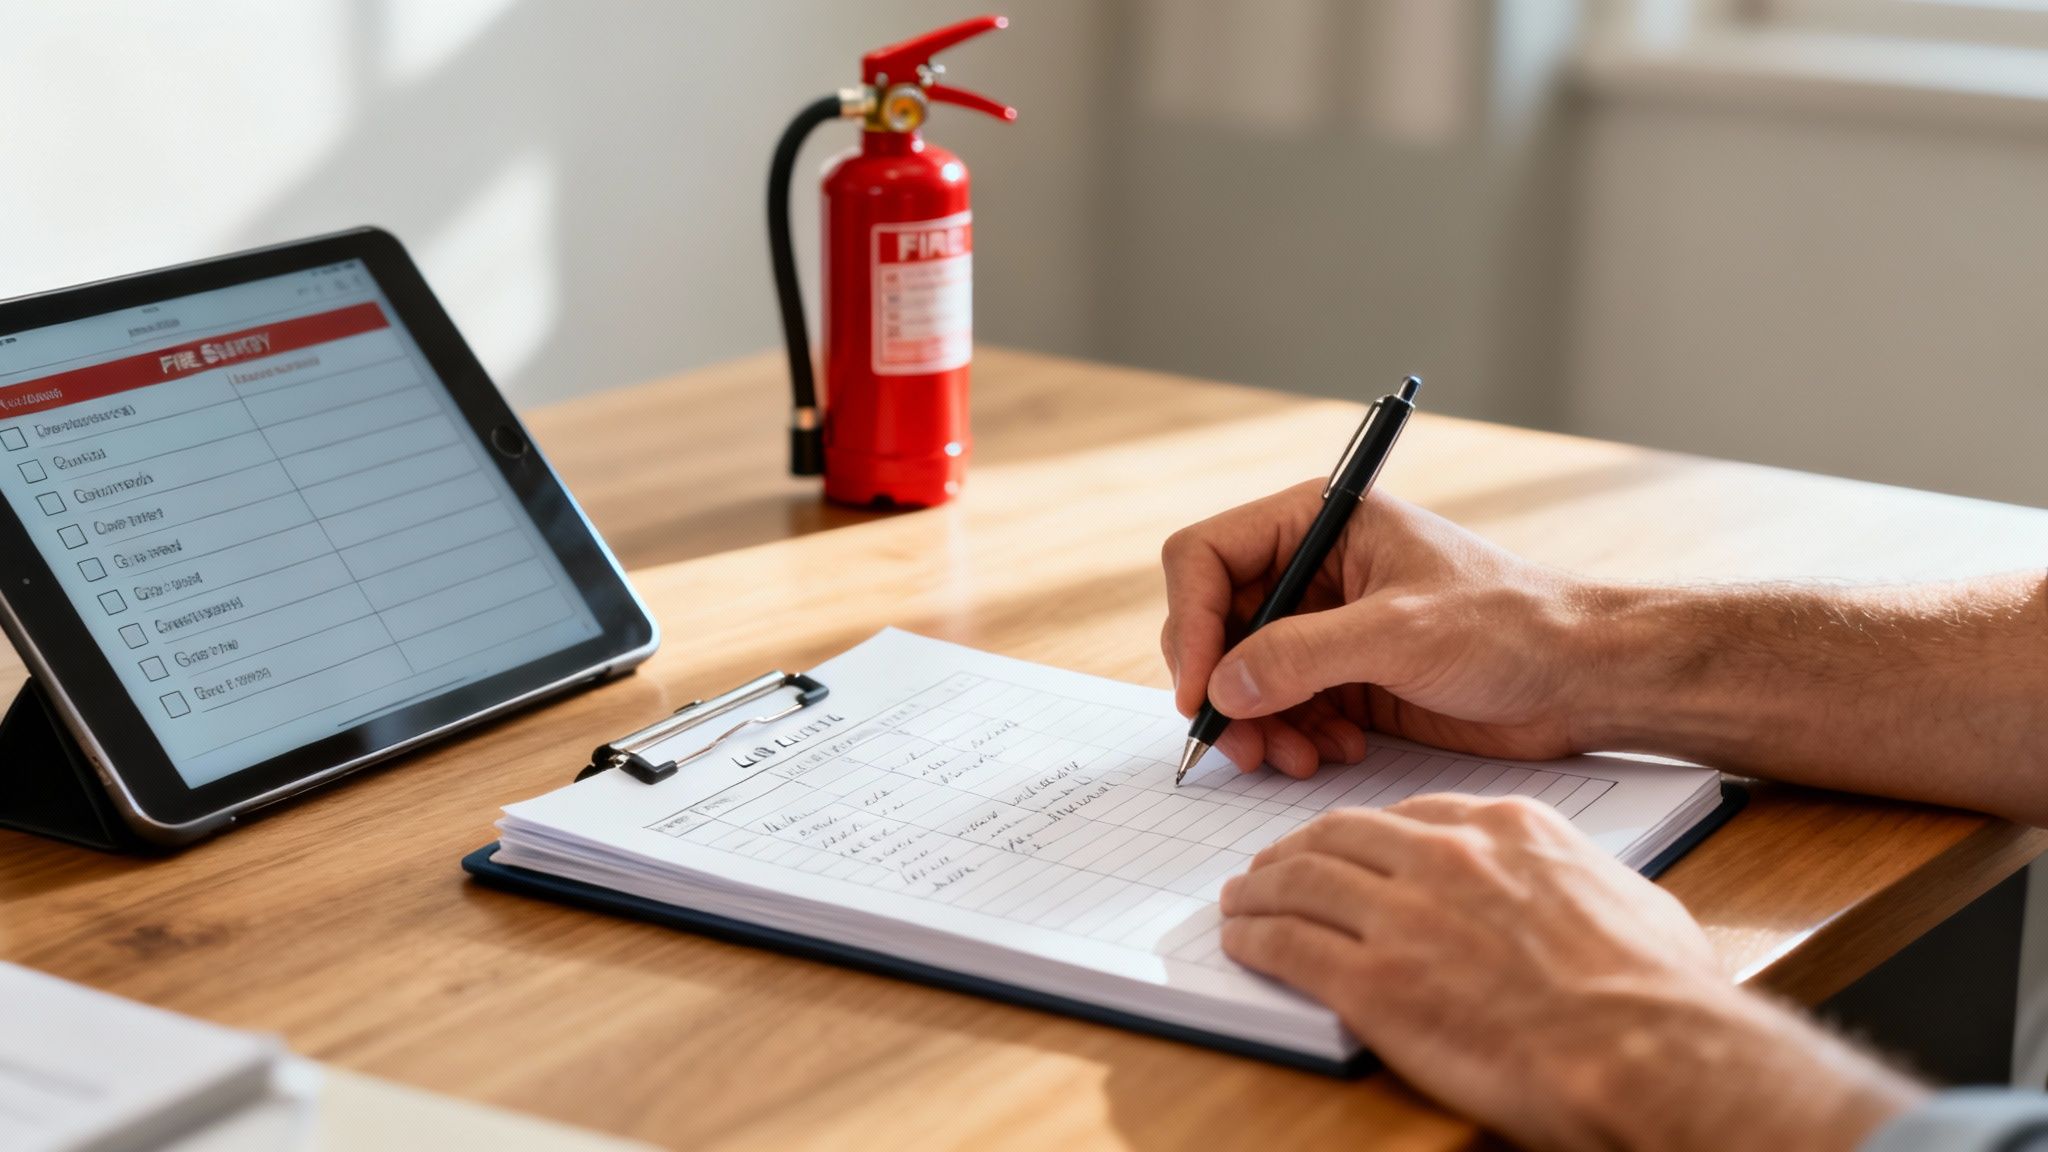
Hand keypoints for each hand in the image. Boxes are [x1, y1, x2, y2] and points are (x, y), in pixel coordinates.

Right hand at [1160, 482, 1594, 775]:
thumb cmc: (1512, 626)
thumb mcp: (1401, 633)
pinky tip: (1332, 753)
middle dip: (1222, 687)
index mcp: (1319, 522)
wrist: (1581, 679)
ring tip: (1293, 758)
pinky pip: (1280, 710)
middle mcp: (1311, 570)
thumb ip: (1302, 655)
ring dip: (1256, 723)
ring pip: (1241, 676)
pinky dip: (1290, 738)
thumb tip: (1221, 688)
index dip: (1191, 622)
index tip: (1198, 689)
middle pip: (1214, 624)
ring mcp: (1324, 627)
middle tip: (1240, 743)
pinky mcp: (1343, 678)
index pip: (1206, 556)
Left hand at [1219, 794, 1921, 1151]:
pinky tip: (1241, 942)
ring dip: (1262, 888)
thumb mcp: (1632, 900)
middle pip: (1343, 836)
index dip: (1368, 833)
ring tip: (1242, 898)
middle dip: (1299, 848)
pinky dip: (1255, 938)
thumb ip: (1583, 884)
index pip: (1413, 812)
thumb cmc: (1660, 992)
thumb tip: (1583, 899)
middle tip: (1274, 864)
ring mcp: (1403, 917)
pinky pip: (1290, 945)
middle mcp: (1446, 858)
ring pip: (1302, 881)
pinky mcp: (1372, 982)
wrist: (1645, 1051)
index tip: (1350, 846)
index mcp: (1509, 830)